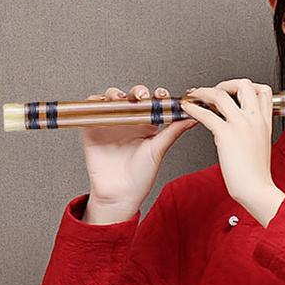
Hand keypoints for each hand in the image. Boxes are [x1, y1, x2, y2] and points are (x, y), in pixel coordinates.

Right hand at [81, 83, 196, 208]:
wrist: (120, 193)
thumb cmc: (141, 176)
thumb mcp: (159, 150)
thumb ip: (173, 132)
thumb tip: (193, 118)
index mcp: (147, 126)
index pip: (153, 103)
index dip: (157, 95)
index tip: (162, 95)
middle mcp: (130, 122)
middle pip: (133, 97)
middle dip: (137, 91)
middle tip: (142, 95)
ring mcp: (112, 123)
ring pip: (112, 99)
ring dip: (116, 94)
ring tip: (121, 99)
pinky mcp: (93, 128)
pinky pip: (92, 109)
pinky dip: (94, 101)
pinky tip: (101, 102)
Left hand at [180, 78, 275, 205]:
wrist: (257, 190)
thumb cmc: (257, 176)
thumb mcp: (261, 147)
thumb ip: (252, 132)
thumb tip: (236, 128)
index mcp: (265, 123)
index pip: (263, 92)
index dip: (247, 87)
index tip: (233, 92)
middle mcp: (255, 119)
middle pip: (244, 84)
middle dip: (226, 83)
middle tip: (213, 91)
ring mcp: (241, 125)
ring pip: (221, 94)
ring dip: (203, 91)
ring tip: (194, 95)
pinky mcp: (226, 134)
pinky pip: (205, 113)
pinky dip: (192, 108)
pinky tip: (186, 109)